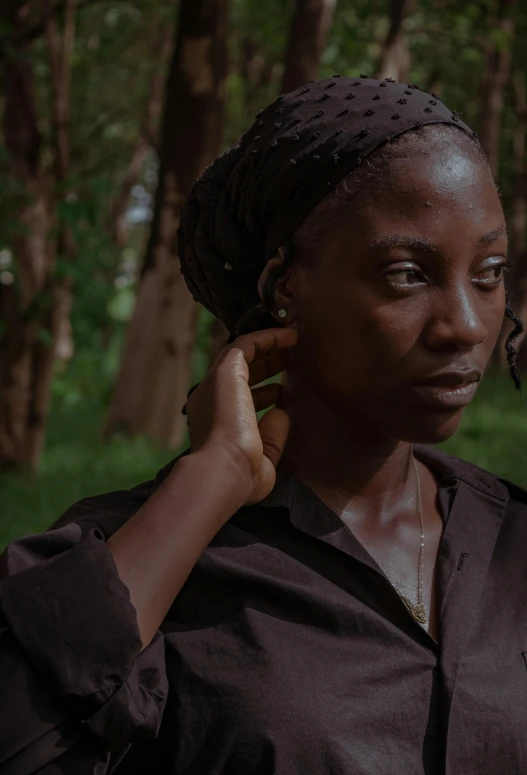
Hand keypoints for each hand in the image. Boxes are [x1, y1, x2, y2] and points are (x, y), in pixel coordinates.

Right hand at [186, 327, 297, 504]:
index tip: (282, 390)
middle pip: (238, 370)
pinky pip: (246, 344)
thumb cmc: (241, 475)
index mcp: (213, 422)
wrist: (225, 471)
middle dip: (265, 363)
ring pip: (240, 352)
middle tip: (290, 359)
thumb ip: (272, 434)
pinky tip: (291, 336)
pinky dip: (268, 337)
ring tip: (293, 341)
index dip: (261, 391)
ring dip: (267, 345)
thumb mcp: (263, 456)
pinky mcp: (226, 372)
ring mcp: (216, 383)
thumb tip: (281, 411)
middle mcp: (210, 399)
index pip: (236, 398)